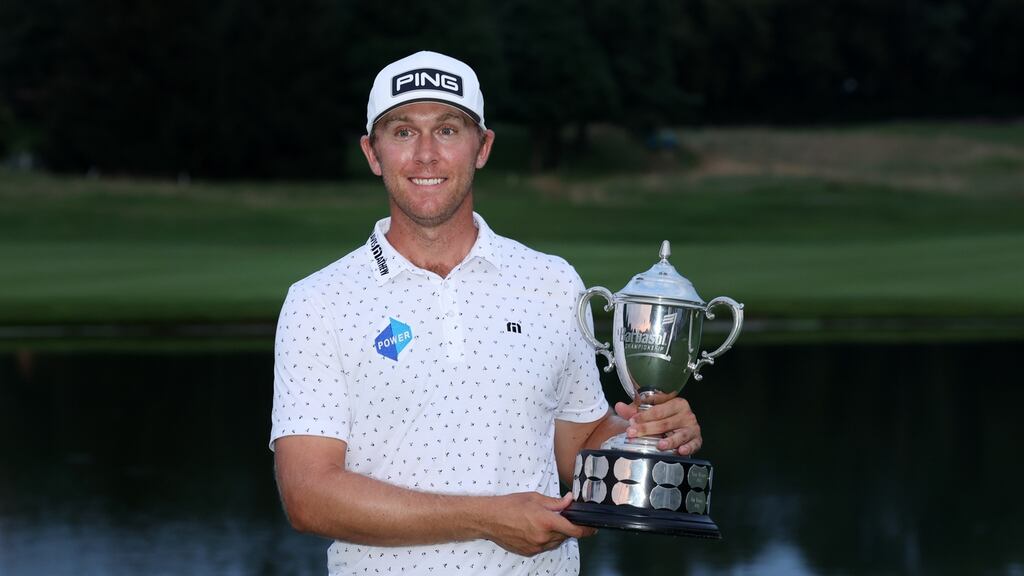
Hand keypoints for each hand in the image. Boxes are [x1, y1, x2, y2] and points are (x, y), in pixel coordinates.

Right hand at [482, 492, 596, 555]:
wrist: (490, 519)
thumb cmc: (509, 505)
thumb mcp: (535, 498)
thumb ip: (555, 502)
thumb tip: (569, 500)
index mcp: (546, 521)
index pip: (574, 530)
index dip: (586, 530)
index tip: (592, 528)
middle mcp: (543, 536)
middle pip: (565, 536)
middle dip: (567, 527)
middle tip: (562, 517)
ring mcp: (536, 546)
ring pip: (556, 542)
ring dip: (557, 534)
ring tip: (546, 521)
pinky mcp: (529, 551)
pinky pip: (545, 547)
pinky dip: (546, 539)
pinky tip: (537, 529)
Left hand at [615, 397, 701, 455]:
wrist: (678, 429)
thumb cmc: (662, 419)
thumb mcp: (647, 414)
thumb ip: (633, 411)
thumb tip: (619, 406)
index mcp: (675, 403)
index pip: (658, 409)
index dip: (644, 415)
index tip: (632, 420)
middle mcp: (685, 414)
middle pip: (665, 422)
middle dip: (648, 429)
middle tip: (635, 433)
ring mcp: (692, 427)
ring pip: (680, 434)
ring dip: (670, 440)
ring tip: (660, 445)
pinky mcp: (697, 439)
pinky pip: (694, 444)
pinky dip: (688, 447)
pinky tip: (680, 451)